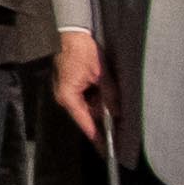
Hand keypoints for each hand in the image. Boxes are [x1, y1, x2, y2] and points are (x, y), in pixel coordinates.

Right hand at [49, 31, 106, 145]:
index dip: (97, 137)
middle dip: (102, 118)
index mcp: (69, 97)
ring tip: (113, 102)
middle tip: (119, 124)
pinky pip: (84, 98)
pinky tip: (106, 94)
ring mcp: (66, 91)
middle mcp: (65, 97)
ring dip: (100, 106)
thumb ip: (110, 95)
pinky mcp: (70, 84)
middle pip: (86, 115)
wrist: (72, 34)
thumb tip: (117, 113)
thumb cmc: (83, 53)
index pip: (85, 123)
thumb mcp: (101, 75)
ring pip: (87, 106)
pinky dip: (95, 98)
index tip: (105, 150)